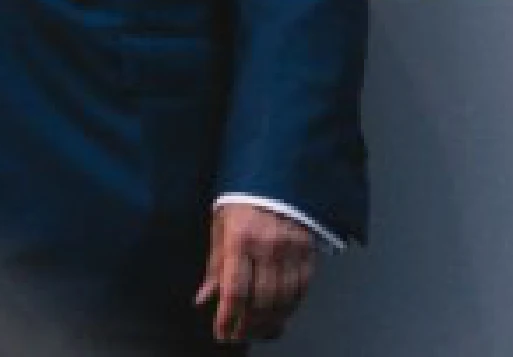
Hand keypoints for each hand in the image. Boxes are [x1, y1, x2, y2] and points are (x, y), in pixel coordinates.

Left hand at [193, 202, 317, 343]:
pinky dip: (289, 309)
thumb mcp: (220, 225)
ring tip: (256, 332)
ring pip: (283, 301)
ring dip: (268, 323)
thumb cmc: (243, 200)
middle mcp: (268, 247)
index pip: (234, 289)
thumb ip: (215, 265)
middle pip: (260, 301)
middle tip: (237, 336)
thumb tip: (204, 298)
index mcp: (240, 238)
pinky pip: (301, 292)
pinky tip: (278, 317)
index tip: (221, 332)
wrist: (277, 177)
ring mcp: (292, 252)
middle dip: (247, 325)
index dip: (228, 317)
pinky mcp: (308, 255)